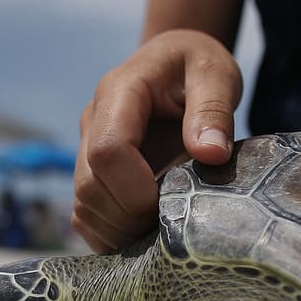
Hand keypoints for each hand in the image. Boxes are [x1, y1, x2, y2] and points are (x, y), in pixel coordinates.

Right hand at [73, 29, 242, 251]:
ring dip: (121, 231)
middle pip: (90, 187)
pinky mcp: (90, 174)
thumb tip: (210, 153)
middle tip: (176, 222)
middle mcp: (92, 123)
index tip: (174, 200)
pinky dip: (113, 236)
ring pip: (84, 208)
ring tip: (165, 229)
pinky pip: (86, 218)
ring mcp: (85, 150)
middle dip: (132, 217)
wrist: (174, 64)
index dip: (136, 189)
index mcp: (119, 93)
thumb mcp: (216, 73)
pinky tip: (148, 234)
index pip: (107, 150)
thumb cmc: (195, 66)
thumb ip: (214, 109)